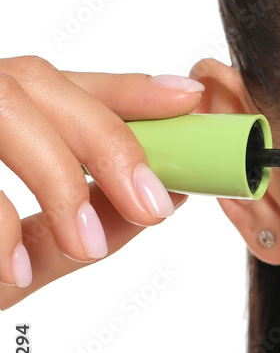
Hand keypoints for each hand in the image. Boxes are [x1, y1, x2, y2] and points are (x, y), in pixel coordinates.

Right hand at [0, 56, 202, 309]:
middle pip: (37, 82)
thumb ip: (76, 226)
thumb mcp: (11, 265)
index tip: (189, 99)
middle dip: (108, 140)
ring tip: (86, 246)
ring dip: (59, 180)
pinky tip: (14, 270)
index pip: (65, 87)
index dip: (129, 88)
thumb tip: (161, 196)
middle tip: (152, 207)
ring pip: (6, 109)